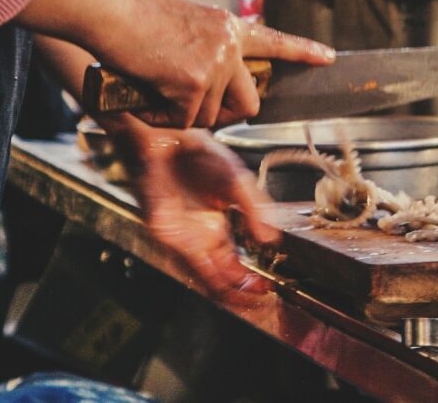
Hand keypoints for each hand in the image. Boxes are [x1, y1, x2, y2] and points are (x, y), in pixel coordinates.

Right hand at [16, 0, 334, 128]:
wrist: (108, 11)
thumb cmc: (132, 16)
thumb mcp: (184, 23)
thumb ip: (206, 46)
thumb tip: (208, 82)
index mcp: (228, 26)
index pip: (275, 41)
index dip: (303, 52)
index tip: (328, 58)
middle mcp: (230, 44)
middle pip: (248, 102)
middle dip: (225, 116)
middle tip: (195, 110)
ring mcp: (215, 63)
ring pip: (210, 116)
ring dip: (182, 115)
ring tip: (154, 90)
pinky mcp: (194, 82)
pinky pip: (183, 120)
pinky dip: (161, 117)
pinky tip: (145, 96)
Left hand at [104, 116, 279, 306]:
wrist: (170, 137)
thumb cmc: (199, 156)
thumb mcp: (237, 183)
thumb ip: (255, 210)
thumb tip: (271, 239)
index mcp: (215, 230)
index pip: (234, 267)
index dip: (251, 281)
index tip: (269, 288)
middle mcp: (198, 239)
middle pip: (220, 280)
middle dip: (242, 294)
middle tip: (263, 300)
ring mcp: (181, 239)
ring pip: (204, 279)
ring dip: (228, 293)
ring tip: (249, 301)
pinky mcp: (166, 233)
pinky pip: (188, 262)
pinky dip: (208, 277)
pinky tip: (225, 284)